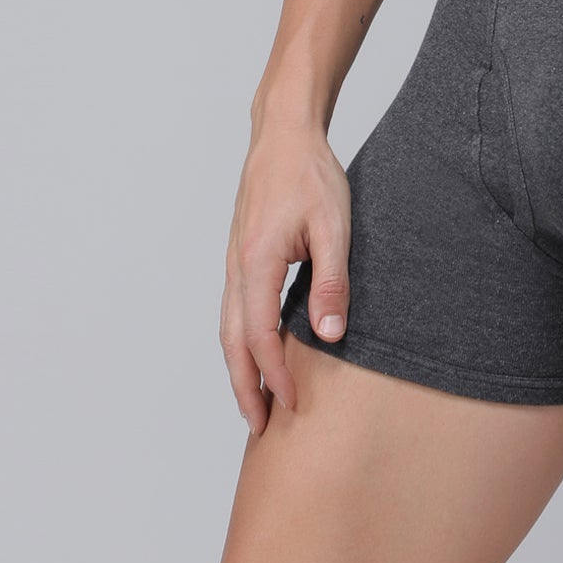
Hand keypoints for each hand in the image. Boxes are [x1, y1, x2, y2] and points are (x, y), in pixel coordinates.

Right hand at [219, 125, 351, 432]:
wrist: (283, 134)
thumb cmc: (310, 174)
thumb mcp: (334, 225)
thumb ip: (332, 281)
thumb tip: (330, 335)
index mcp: (257, 262)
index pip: (262, 336)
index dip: (276, 376)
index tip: (293, 406)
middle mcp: (236, 267)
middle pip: (233, 343)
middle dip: (245, 388)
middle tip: (261, 428)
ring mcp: (234, 262)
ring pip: (229, 329)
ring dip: (240, 369)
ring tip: (256, 402)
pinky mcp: (240, 255)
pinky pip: (234, 310)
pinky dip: (241, 341)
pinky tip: (257, 352)